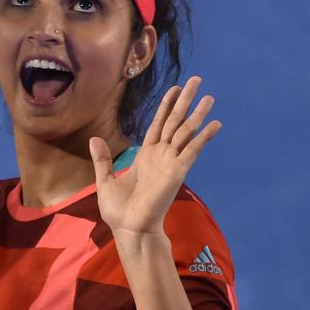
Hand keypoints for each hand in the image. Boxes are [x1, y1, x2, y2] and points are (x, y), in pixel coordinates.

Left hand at [90, 76, 221, 237]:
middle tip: (196, 80)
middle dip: (185, 101)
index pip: (158, 124)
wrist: (129, 229)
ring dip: (197, 114)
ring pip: (185, 132)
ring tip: (209, 96)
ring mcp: (170, 162)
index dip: (166, 106)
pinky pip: (192, 150)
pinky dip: (203, 137)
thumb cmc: (119, 210)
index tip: (175, 89)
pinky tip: (214, 123)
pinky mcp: (177, 171)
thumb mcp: (104, 180)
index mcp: (146, 156)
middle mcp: (161, 155)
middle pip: (175, 121)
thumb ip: (103, 159)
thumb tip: (94, 139)